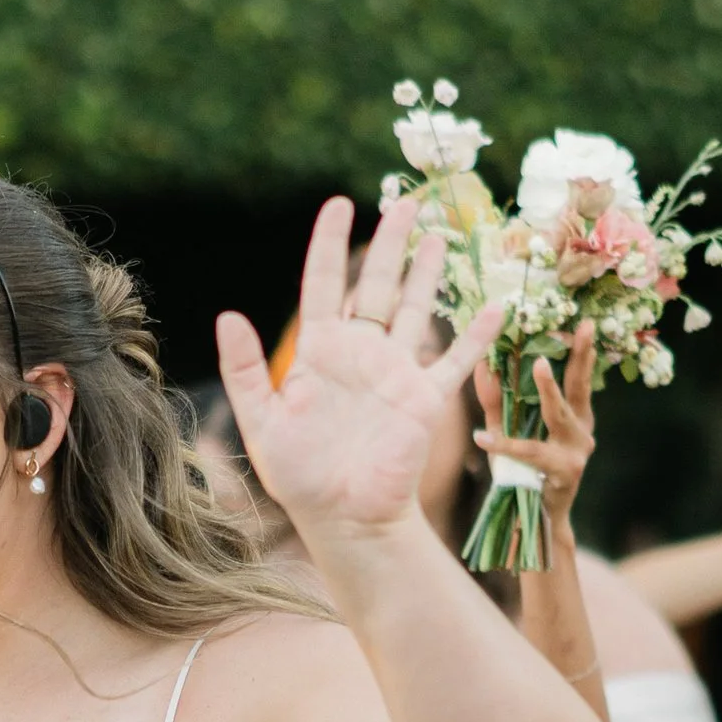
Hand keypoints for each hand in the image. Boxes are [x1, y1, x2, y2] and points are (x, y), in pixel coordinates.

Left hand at [217, 196, 499, 545]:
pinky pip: (456, 360)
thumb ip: (246, 370)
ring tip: (437, 234)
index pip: (322, 284)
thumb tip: (227, 315)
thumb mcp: (262, 422)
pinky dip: (476, 334)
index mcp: (320, 353)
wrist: (343, 519)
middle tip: (404, 202)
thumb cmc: (300, 477)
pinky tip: (494, 306)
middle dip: (389, 243)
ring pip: (415, 309)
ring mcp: (396, 373)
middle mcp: (360, 354)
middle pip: (376, 285)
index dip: (329, 243)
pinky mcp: (425, 399)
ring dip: (426, 273)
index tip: (339, 204)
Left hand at [476, 324, 596, 533]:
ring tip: (538, 364)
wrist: (534, 524)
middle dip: (582, 356)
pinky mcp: (564, 474)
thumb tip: (482, 363)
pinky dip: (504, 445)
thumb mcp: (508, 432)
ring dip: (549, 389)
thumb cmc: (523, 475)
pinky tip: (481, 437)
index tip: (584, 323)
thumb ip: (495, 401)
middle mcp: (582, 431)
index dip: (583, 351)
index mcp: (576, 418)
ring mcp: (576, 453)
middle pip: (580, 388)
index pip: (581, 378)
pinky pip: (530, 454)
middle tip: (580, 329)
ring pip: (559, 415)